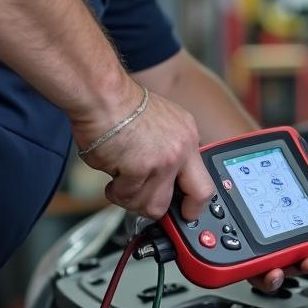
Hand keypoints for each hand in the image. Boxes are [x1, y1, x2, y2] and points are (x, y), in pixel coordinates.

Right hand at [72, 82, 214, 220]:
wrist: (103, 94)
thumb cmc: (122, 104)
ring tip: (120, 177)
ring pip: (148, 204)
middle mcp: (179, 152)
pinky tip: (111, 169)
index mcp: (188, 139)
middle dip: (156, 208)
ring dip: (129, 196)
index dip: (195, 206)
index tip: (187, 213)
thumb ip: (171, 148)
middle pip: (176, 202)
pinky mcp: (138, 169)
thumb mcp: (164, 121)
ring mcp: (161, 162)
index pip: (204, 185)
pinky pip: (126, 194)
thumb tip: (168, 175)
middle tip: (141, 200)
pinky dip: (114, 188)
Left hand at [250, 187, 307, 292]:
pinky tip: (275, 272)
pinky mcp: (254, 260)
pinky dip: (270, 280)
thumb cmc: (284, 183)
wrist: (252, 173)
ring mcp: (275, 253)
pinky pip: (262, 277)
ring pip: (290, 271)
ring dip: (299, 271)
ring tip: (303, 262)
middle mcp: (295, 244)